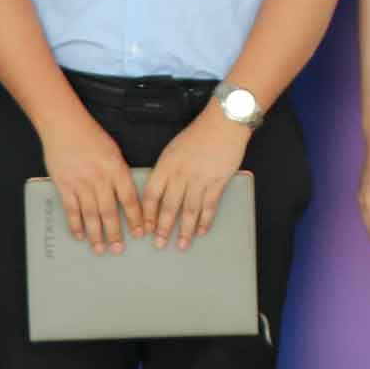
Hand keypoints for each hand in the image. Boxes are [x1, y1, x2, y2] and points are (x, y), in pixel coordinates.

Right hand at [40, 108, 145, 254]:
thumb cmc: (90, 136)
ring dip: (95, 234)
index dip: (135, 218)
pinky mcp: (64, 185)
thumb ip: (119, 174)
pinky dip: (75, 224)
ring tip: (100, 249)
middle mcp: (100, 178)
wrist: (64, 125)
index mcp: (116, 169)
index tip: (139, 233)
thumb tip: (125, 197)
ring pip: (90, 214)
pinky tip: (80, 235)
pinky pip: (71, 209)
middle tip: (118, 249)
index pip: (130, 199)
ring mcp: (80, 183)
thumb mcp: (113, 151)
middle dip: (115, 233)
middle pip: (109, 211)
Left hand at [146, 111, 250, 249]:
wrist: (223, 123)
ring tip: (182, 245)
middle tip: (159, 244)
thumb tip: (160, 193)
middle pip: (169, 206)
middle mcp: (181, 174)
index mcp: (167, 165)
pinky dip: (205, 220)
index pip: (152, 194)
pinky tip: (201, 231)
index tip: (145, 228)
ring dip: (185, 230)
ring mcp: (200, 179)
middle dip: (163, 228)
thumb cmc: (198, 135)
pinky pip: (209, 206)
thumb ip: (166, 171)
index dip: (148, 214)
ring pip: (190, 210)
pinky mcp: (217, 182)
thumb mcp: (173, 150)